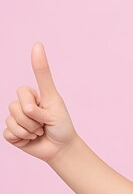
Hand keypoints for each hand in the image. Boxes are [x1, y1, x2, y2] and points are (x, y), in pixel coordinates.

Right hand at [3, 42, 78, 162]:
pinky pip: (8, 133)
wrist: (62, 148)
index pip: (22, 92)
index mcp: (31, 95)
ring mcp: (15, 119)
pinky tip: (31, 139)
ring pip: (11, 120)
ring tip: (39, 132)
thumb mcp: (54, 99)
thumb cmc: (61, 124)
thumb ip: (43, 75)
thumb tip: (37, 45)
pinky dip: (22, 138)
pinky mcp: (12, 133)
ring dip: (29, 130)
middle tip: (44, 124)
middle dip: (33, 119)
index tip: (45, 109)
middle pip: (14, 106)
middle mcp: (21, 105)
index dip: (35, 105)